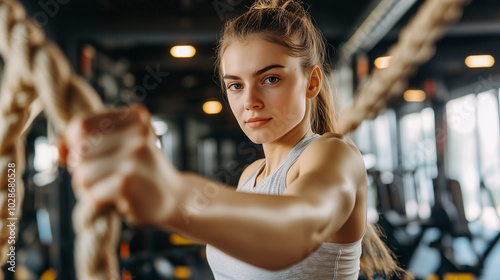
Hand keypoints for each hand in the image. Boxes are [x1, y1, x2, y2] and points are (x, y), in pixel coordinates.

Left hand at [58, 105, 180, 225]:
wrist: (174, 199)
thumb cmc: (141, 173)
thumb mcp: (119, 147)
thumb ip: (88, 141)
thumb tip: (60, 148)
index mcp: (136, 116)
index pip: (81, 125)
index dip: (71, 143)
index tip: (76, 158)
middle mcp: (137, 130)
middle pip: (79, 149)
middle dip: (83, 169)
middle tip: (105, 178)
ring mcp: (134, 154)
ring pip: (82, 173)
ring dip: (90, 188)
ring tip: (113, 188)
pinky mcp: (127, 179)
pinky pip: (91, 193)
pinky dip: (99, 201)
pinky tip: (120, 200)